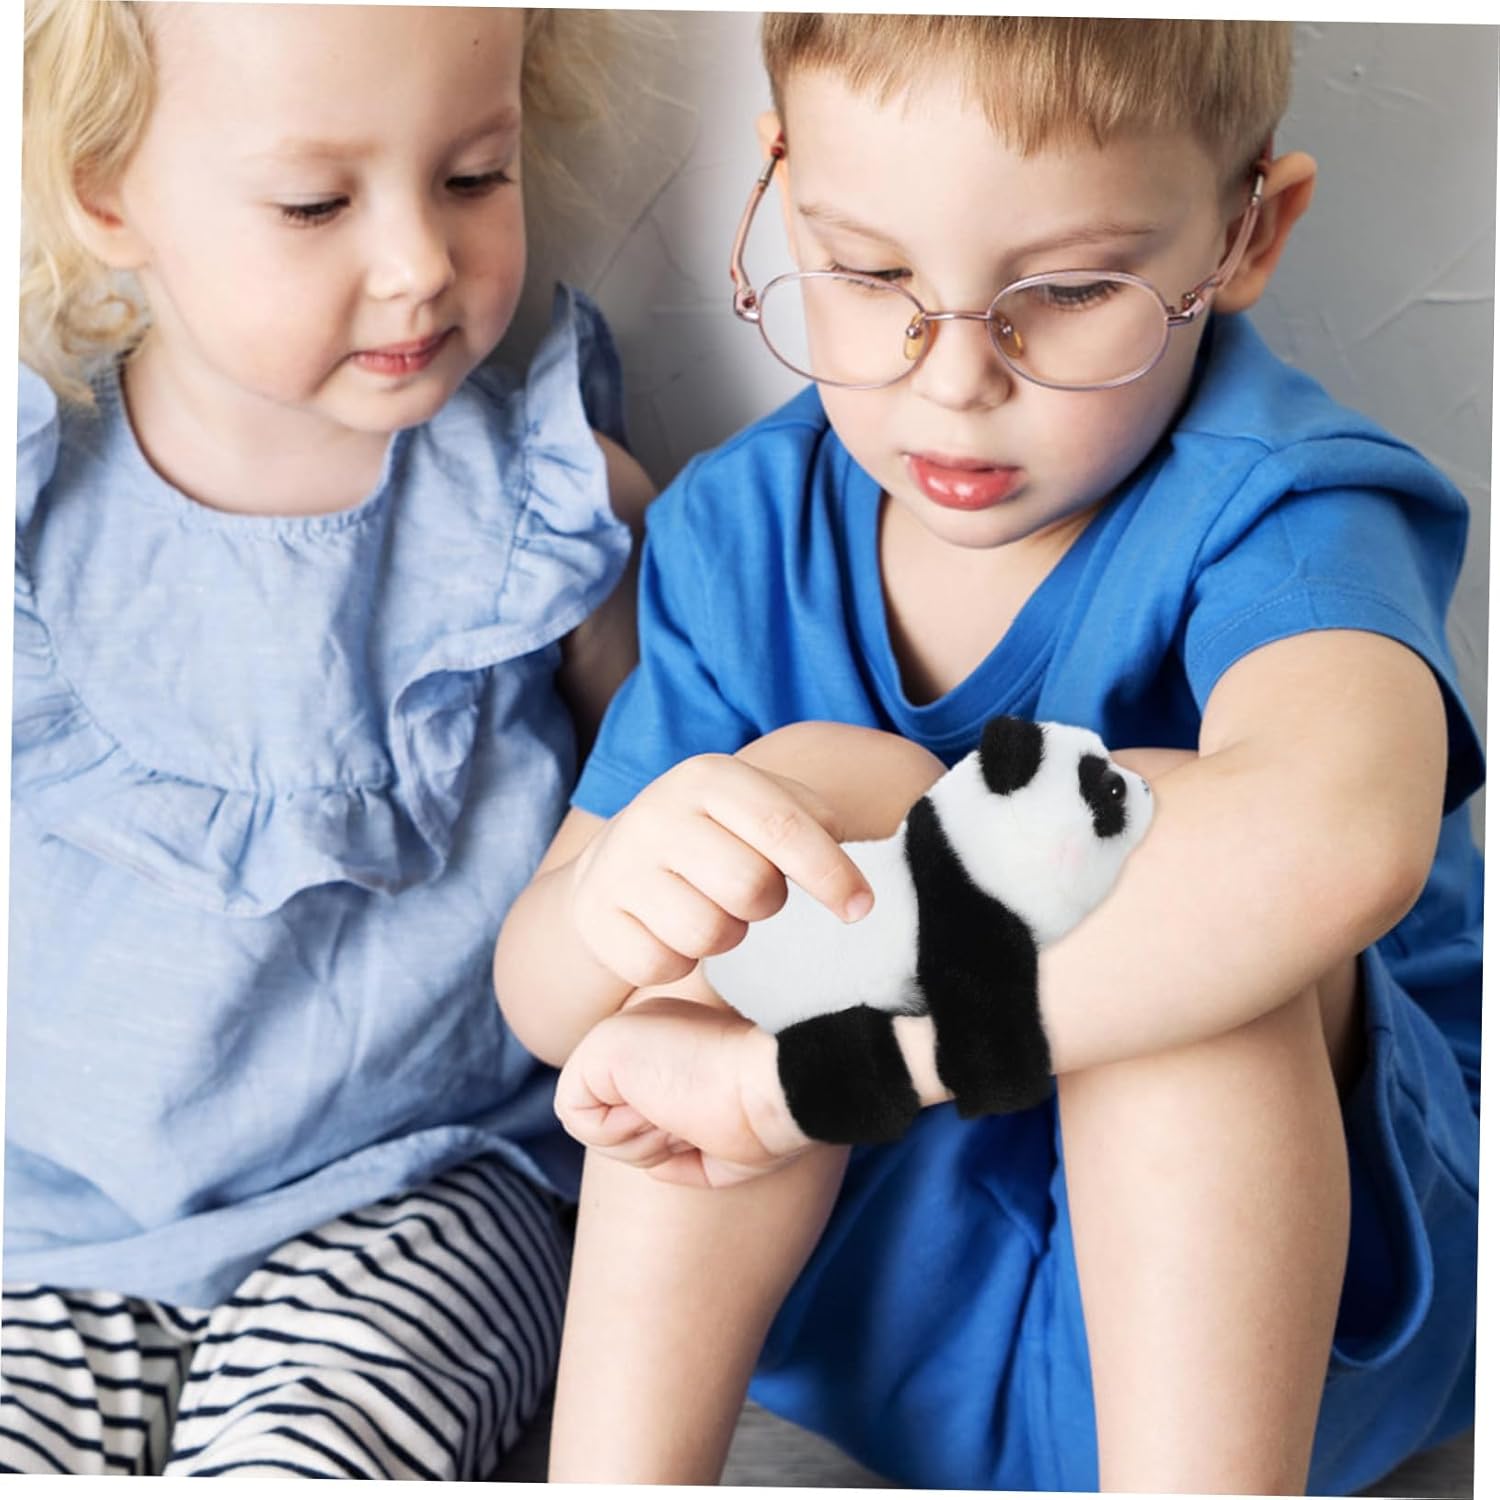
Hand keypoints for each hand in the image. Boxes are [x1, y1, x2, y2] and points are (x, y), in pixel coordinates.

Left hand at [554, 998, 813, 1187]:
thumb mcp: (722, 1142)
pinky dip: (616, 1135)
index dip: (668, 1140)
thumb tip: (653, 1166)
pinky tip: (659, 1109)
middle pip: (610, 1120)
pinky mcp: (601, 1045)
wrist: (780, 1085)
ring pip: (589, 1122)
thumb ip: (682, 1144)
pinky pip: (574, 1114)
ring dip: (638, 1143)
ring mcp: (621, 1033)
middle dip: (650, 1144)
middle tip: (694, 1118)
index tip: (707, 1121)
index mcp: (674, 1041)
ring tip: (682, 1110)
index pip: (638, 1112)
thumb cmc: (765, 1118)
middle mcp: (644, 1030)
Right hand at [568, 754, 873, 990]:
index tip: (862, 910)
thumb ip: (816, 821)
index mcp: (708, 776)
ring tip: (712, 912)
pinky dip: (679, 963)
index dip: (833, 873)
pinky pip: (662, 965)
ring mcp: (619, 866)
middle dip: (765, 905)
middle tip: (753, 897)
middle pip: (752, 889)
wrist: (611, 869)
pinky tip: (670, 934)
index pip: (786, 826)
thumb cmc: (715, 839)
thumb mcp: (759, 808)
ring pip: (709, 934)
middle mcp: (658, 812)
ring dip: (725, 936)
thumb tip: (872, 863)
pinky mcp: (595, 918)